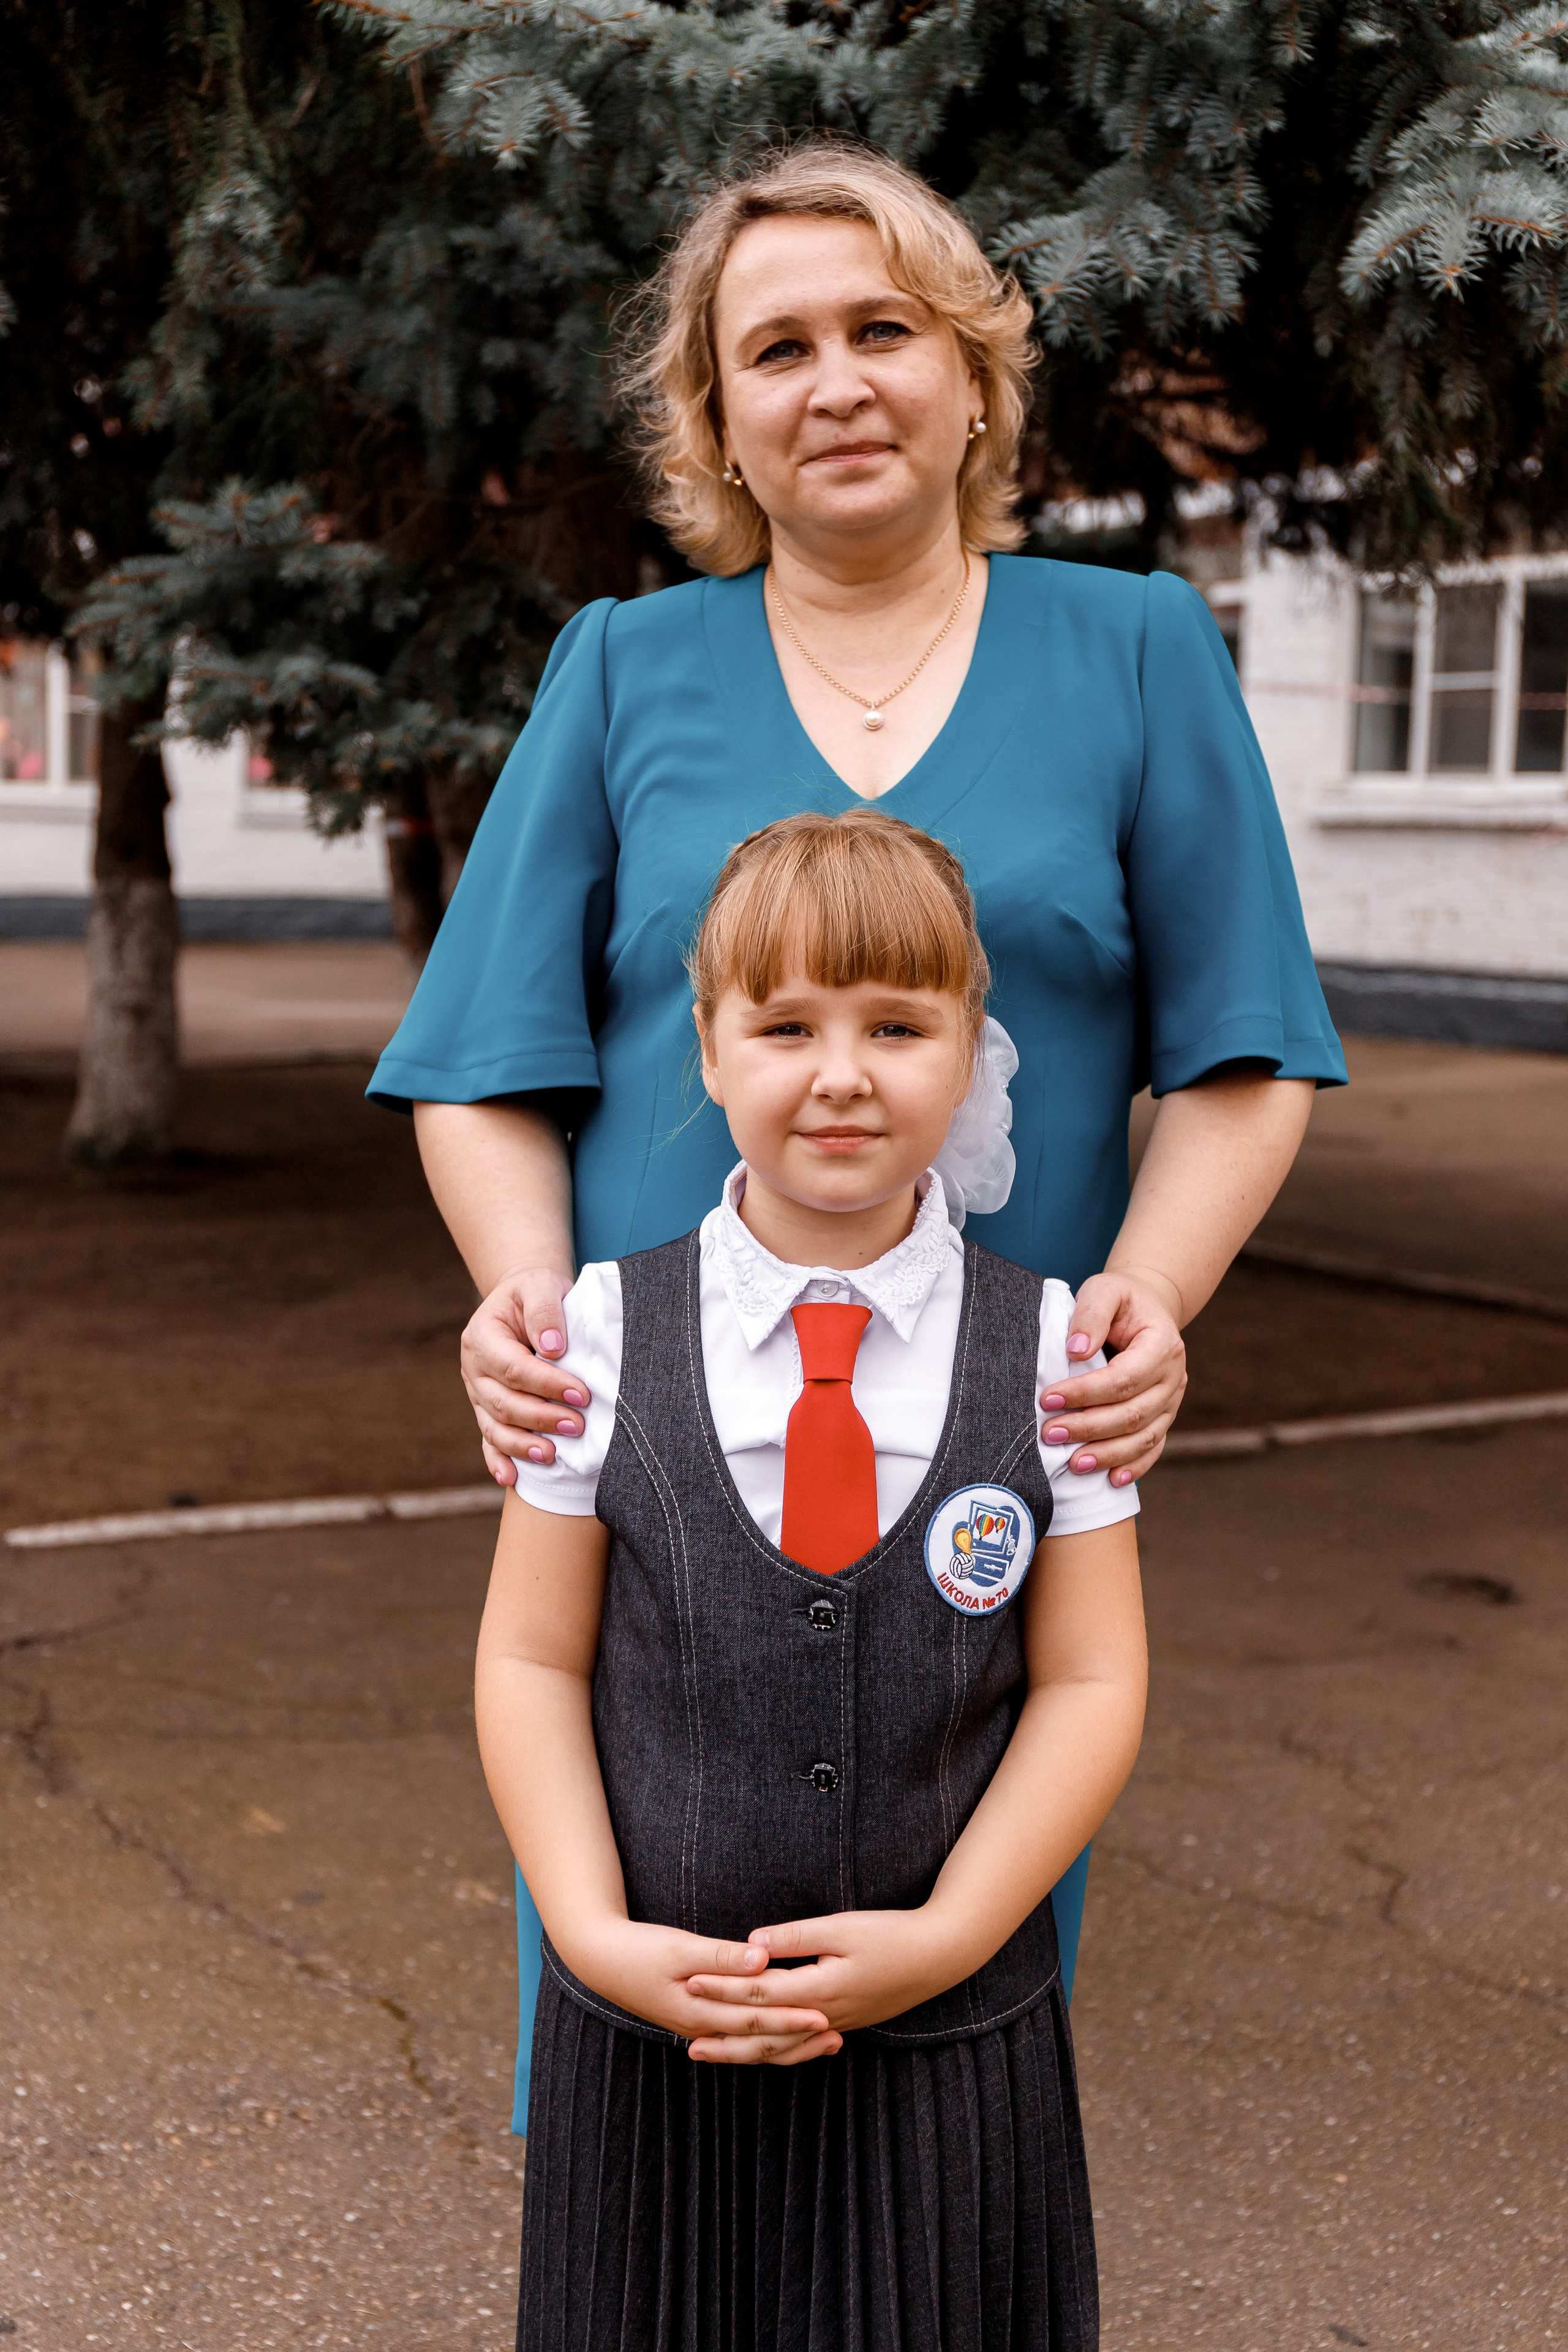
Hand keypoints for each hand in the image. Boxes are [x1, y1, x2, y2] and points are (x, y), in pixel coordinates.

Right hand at [461, 1265, 585, 1481]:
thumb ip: (545, 1310)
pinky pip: (488, 1440)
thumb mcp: (541, 1285)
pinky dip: (498, 1461)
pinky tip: (512, 1478)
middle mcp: (474, 1369)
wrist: (523, 1301)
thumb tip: (553, 1348)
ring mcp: (477, 1393)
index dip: (547, 1384)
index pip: (514, 1367)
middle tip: (578, 1425)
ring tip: (552, 1455)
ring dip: (523, 1445)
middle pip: (504, 1402)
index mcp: (482, 1337)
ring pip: (495, 1426)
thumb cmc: (535, 1293)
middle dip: (541, 1417)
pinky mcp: (486, 1410)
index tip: (581, 1393)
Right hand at [574, 1920, 839, 2065]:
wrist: (602, 1960)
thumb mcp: (679, 1947)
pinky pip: (740, 2038)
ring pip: (751, 2046)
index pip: (753, 2021)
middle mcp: (701, 2028)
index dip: (790, 2018)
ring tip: (825, 2040)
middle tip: (837, 2036)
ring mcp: (700, 2028)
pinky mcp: (699, 2020)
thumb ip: (723, 1956)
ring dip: (788, 2044)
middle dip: (798, 2039)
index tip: (824, 2016)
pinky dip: (767, 2038)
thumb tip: (762, 1958)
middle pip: (757, 2042)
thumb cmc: (640, 1949)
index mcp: (698, 2012)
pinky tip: (786, 2034)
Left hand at [685, 1907, 968, 2049]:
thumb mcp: (843, 1927)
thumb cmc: (891, 1935)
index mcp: (819, 1989)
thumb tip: (752, 1942)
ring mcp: (836, 2024)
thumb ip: (796, 1936)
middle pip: (765, 2033)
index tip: (691, 1984)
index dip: (724, 1988)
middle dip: (725, 2036)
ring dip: (745, 2053)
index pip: (760, 1992)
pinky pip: (800, 2047)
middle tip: (687, 2044)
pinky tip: (761, 2052)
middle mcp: (824, 2015)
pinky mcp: (845, 2023)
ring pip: (782, 2049)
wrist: (938, 1957)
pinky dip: (775, 2053)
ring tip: (713, 2055)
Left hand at [1039, 1265, 1186, 1485]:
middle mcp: (1173, 1377)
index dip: (1085, 1393)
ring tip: (1073, 1464)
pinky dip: (1134, 1466)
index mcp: (1162, 1344)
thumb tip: (1075, 1350)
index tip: (1047, 1398)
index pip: (1123, 1377)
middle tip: (1050, 1434)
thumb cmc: (1120, 1299)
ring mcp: (1171, 1401)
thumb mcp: (1104, 1290)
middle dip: (1089, 1427)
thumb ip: (1091, 1315)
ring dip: (1108, 1454)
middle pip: (1132, 1413)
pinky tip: (1111, 1479)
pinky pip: (1153, 1447)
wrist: (1147, 1308)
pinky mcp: (1164, 1417)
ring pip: (1143, 1436)